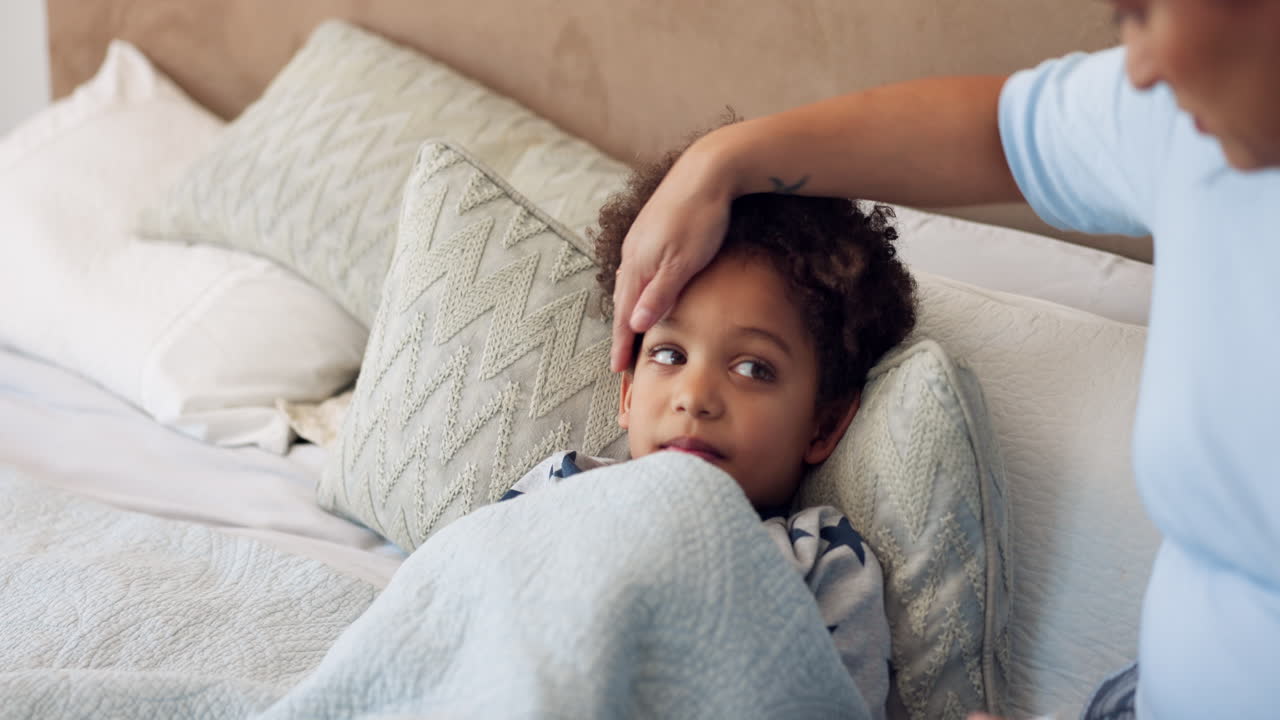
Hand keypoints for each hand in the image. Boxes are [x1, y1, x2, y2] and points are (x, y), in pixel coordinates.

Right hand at [609, 141, 734, 370]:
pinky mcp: (649, 230)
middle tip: (622, 359)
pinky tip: (641, 288)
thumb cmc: (699, 217)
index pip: (624, 315)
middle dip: (620, 332)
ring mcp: (639, 241)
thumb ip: (659, 294)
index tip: (618, 369)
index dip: (621, 343)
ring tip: (628, 330)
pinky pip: (635, 269)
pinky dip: (635, 288)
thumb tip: (634, 325)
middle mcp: (632, 255)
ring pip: (627, 285)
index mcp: (638, 266)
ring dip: (626, 310)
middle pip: (621, 302)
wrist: (706, 170)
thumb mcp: (682, 262)